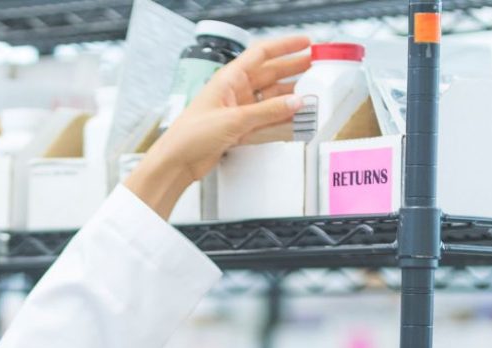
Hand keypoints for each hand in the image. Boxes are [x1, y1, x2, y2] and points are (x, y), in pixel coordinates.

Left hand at [125, 35, 311, 218]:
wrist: (177, 162)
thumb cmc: (191, 134)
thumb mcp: (234, 120)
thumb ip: (268, 112)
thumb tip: (294, 103)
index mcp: (229, 78)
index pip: (261, 54)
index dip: (284, 47)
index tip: (304, 43)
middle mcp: (234, 92)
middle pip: (269, 76)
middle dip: (292, 70)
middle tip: (314, 67)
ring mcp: (236, 111)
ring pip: (269, 101)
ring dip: (288, 99)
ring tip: (310, 96)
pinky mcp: (237, 130)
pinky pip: (264, 122)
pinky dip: (278, 121)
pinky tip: (292, 121)